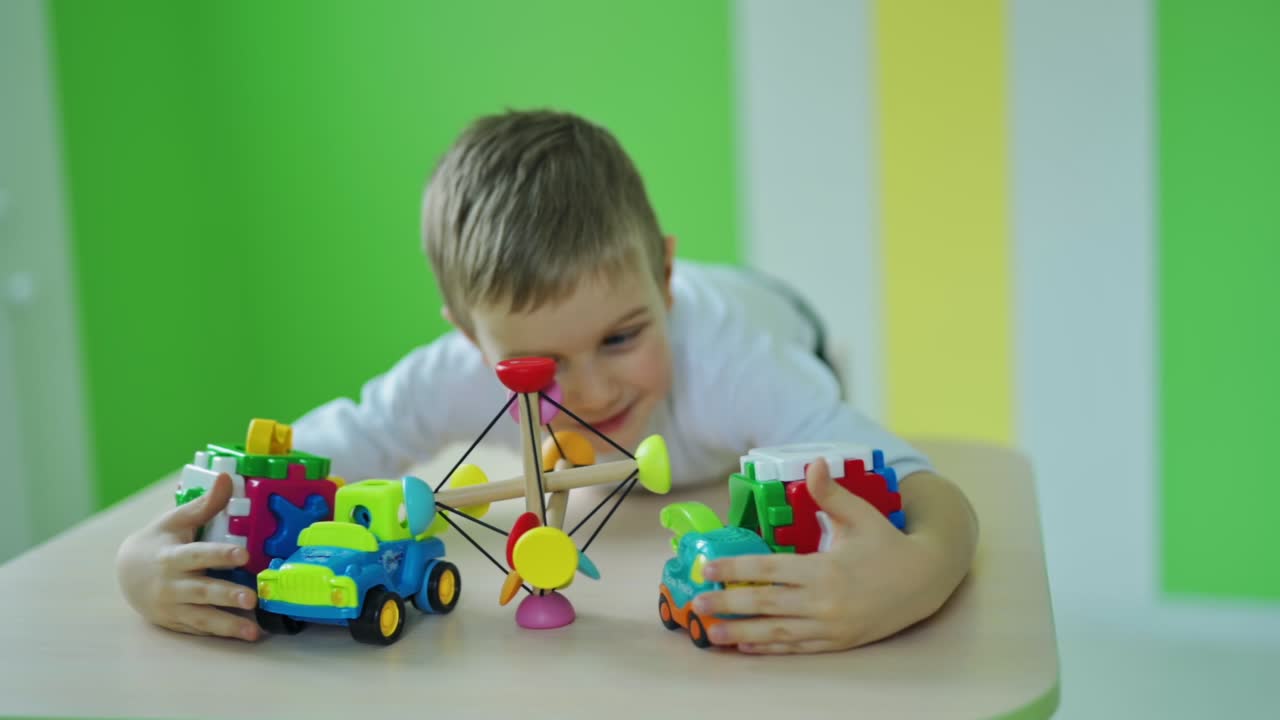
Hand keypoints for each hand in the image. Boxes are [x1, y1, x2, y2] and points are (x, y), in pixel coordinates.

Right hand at [115, 472, 261, 640]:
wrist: (124, 573)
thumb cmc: (157, 542)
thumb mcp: (175, 521)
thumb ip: (204, 504)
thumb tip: (226, 478)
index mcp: (171, 557)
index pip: (197, 555)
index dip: (219, 554)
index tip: (243, 554)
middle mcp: (170, 585)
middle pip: (201, 591)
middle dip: (226, 596)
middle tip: (252, 599)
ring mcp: (172, 607)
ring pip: (201, 618)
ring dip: (228, 624)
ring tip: (253, 631)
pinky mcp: (176, 622)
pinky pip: (200, 629)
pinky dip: (221, 633)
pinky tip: (244, 635)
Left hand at [693, 459, 948, 653]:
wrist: (924, 582)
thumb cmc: (887, 544)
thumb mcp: (862, 514)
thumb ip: (831, 493)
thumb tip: (814, 463)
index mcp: (826, 568)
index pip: (770, 570)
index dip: (736, 569)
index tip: (708, 568)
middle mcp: (824, 601)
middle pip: (767, 604)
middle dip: (728, 604)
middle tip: (696, 603)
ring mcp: (830, 626)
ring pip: (777, 631)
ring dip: (741, 633)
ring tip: (710, 634)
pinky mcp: (837, 642)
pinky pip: (797, 647)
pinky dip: (770, 648)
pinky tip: (746, 646)